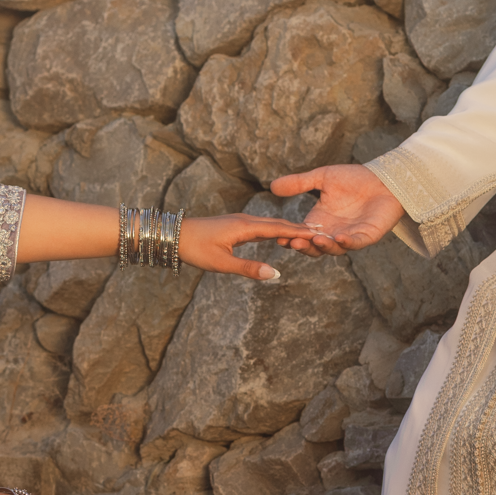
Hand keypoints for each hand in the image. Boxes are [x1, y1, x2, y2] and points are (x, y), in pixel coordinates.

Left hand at [177, 211, 317, 280]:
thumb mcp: (221, 263)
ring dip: (289, 228)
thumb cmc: (195, 248)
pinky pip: (261, 227)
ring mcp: (240, 221)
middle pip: (278, 224)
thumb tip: (275, 274)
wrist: (173, 234)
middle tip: (322, 232)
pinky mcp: (234, 225)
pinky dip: (275, 230)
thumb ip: (248, 269)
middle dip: (300, 229)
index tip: (320, 234)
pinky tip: (279, 234)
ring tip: (307, 233)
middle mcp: (245, 220)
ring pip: (270, 224)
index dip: (300, 232)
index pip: (280, 229)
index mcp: (245, 227)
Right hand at [268, 165, 403, 255]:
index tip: (278, 236)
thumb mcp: (322, 178)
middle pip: (314, 247)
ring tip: (314, 239)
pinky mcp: (368, 235)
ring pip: (334, 249)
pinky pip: (356, 243)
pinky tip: (340, 238)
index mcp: (320, 221)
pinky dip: (348, 243)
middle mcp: (333, 232)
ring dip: (323, 246)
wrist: (383, 177)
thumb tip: (272, 186)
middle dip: (303, 246)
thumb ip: (299, 183)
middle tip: (292, 242)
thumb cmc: (355, 178)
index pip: (301, 234)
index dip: (290, 237)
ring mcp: (350, 236)